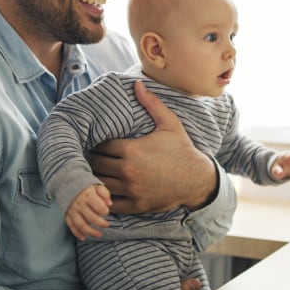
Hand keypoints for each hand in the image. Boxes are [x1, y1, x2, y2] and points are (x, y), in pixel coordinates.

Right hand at [66, 184, 111, 239]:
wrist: (67, 184)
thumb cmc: (86, 188)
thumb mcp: (96, 186)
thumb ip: (104, 193)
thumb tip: (109, 204)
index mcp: (88, 195)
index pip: (98, 206)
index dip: (104, 211)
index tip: (106, 212)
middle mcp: (79, 204)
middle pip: (90, 217)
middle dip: (100, 223)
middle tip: (107, 225)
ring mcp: (72, 211)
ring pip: (80, 224)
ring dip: (90, 231)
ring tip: (99, 235)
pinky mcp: (67, 215)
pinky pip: (71, 226)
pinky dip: (77, 233)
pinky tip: (83, 238)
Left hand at [89, 80, 216, 213]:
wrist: (197, 179)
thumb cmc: (182, 149)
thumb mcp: (169, 124)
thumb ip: (151, 104)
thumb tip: (136, 83)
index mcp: (132, 149)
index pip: (101, 145)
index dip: (96, 143)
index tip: (96, 143)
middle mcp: (128, 170)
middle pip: (95, 165)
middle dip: (92, 160)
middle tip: (92, 157)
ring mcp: (132, 189)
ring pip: (100, 184)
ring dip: (95, 179)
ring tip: (95, 173)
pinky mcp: (136, 205)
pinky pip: (110, 204)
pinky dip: (105, 198)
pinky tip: (106, 191)